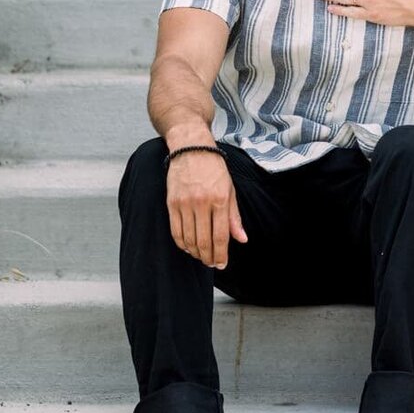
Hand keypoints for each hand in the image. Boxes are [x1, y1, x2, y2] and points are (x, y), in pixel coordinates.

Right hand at [166, 148, 247, 268]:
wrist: (192, 148)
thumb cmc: (214, 169)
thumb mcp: (230, 190)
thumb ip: (234, 217)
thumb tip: (242, 239)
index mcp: (220, 199)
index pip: (220, 236)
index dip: (221, 254)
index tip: (222, 264)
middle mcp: (202, 202)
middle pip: (203, 241)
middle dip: (208, 257)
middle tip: (212, 264)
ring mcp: (185, 203)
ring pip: (188, 239)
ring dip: (195, 252)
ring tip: (202, 256)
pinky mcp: (172, 203)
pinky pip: (175, 231)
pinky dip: (182, 243)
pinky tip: (188, 247)